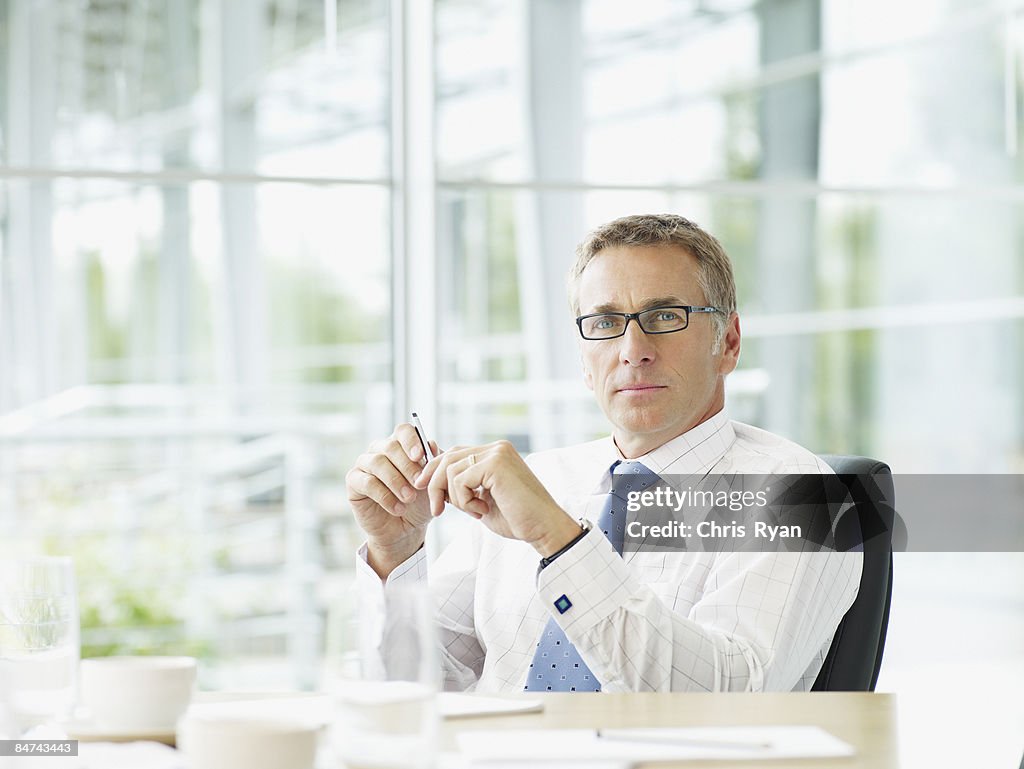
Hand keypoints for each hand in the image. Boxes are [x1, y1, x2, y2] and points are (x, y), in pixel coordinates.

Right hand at [345, 423, 440, 576]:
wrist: (405, 530)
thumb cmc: (419, 502)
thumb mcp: (431, 483)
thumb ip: (433, 463)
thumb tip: (432, 444)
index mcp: (399, 445)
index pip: (403, 431)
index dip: (411, 441)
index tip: (421, 457)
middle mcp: (379, 450)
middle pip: (390, 446)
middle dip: (407, 465)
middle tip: (419, 482)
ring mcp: (364, 465)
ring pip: (377, 462)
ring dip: (396, 481)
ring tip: (410, 498)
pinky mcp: (354, 482)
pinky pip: (367, 482)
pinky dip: (385, 496)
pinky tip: (398, 509)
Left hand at [413, 440, 581, 556]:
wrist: (542, 528)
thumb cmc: (517, 518)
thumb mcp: (481, 499)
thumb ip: (463, 486)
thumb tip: (432, 480)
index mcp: (494, 453)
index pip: (454, 453)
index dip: (434, 470)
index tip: (424, 490)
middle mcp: (496, 448)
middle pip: (448, 457)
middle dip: (435, 484)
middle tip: (437, 509)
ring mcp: (497, 453)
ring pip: (450, 470)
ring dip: (456, 498)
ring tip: (476, 512)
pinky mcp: (496, 464)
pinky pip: (460, 480)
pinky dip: (464, 500)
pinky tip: (481, 510)